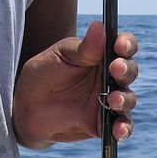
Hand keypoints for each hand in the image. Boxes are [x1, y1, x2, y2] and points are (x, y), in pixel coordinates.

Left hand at [13, 21, 138, 149]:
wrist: (26, 107)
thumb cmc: (43, 74)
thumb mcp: (58, 57)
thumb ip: (81, 48)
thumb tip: (100, 26)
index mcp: (101, 55)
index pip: (123, 46)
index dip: (127, 44)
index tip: (120, 45)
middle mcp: (110, 77)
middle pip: (129, 71)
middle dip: (126, 70)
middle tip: (115, 69)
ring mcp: (108, 101)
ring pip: (128, 99)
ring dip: (124, 99)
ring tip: (113, 100)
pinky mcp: (103, 123)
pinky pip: (120, 127)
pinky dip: (123, 129)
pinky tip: (118, 131)